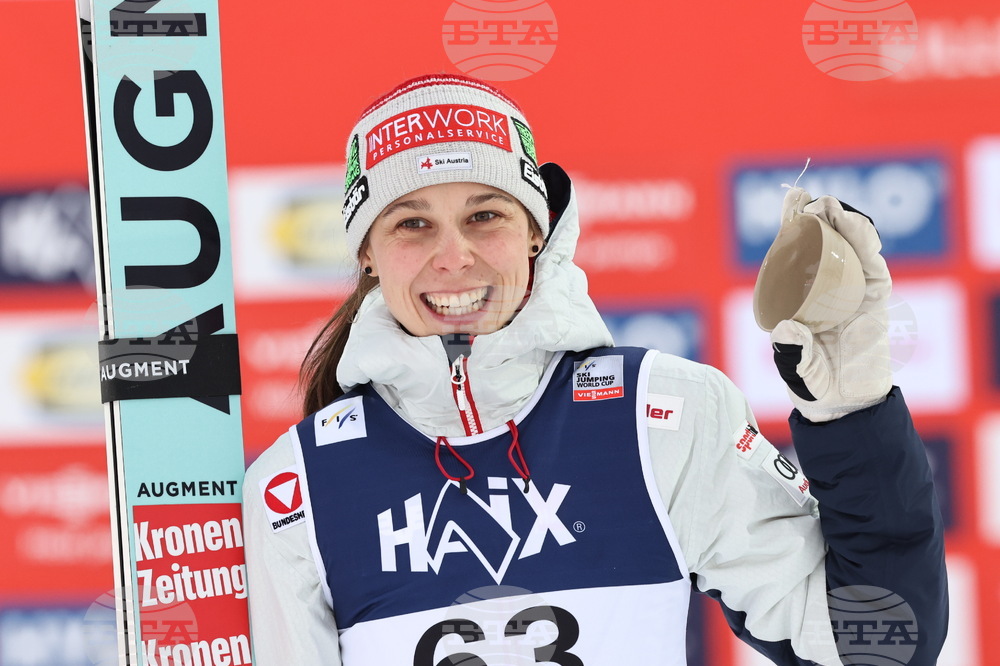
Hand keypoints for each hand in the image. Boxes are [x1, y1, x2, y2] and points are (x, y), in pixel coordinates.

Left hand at [770, 187, 892, 421]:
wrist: (848, 405)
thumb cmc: (813, 384)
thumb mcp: (794, 368)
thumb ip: (790, 353)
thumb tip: (786, 329)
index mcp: (799, 294)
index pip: (795, 251)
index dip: (792, 225)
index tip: (788, 203)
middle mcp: (825, 285)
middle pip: (822, 240)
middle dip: (813, 213)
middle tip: (802, 197)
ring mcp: (852, 288)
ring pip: (849, 245)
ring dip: (840, 220)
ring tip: (827, 205)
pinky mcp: (876, 296)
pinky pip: (872, 264)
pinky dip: (864, 241)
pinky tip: (854, 224)